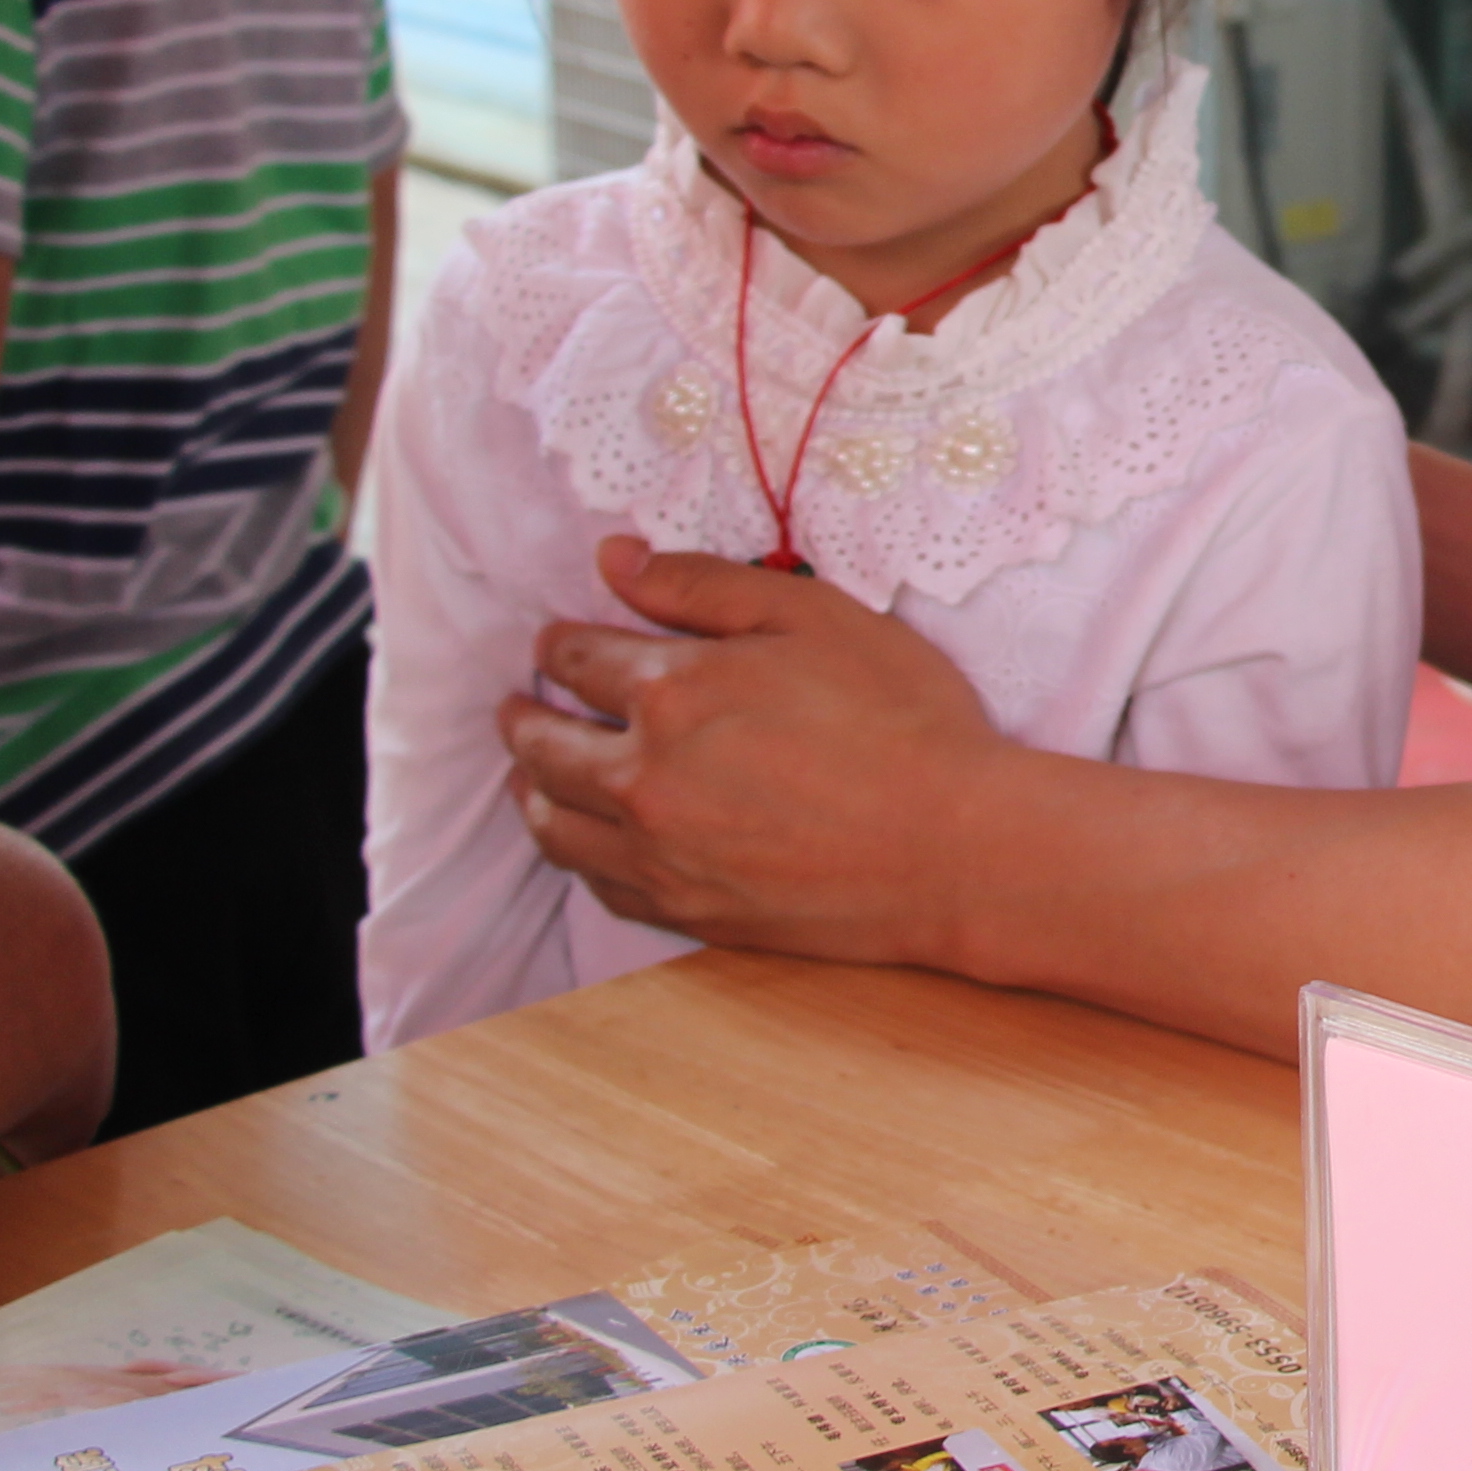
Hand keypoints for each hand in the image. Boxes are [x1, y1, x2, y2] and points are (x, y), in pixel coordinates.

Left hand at [502, 537, 1014, 963]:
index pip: (576, 659)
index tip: (555, 641)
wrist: (956, 850)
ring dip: (529, 788)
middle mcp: (644, 778)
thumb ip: (704, 584)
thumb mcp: (814, 617)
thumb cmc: (902, 721)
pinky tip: (584, 839)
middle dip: (522, 715)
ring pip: (552, 823)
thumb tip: (614, 559)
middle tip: (515, 705)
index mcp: (671, 694)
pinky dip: (574, 853)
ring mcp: (659, 854)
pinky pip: (596, 883)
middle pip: (543, 745)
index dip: (559, 643)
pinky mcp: (687, 911)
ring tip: (528, 773)